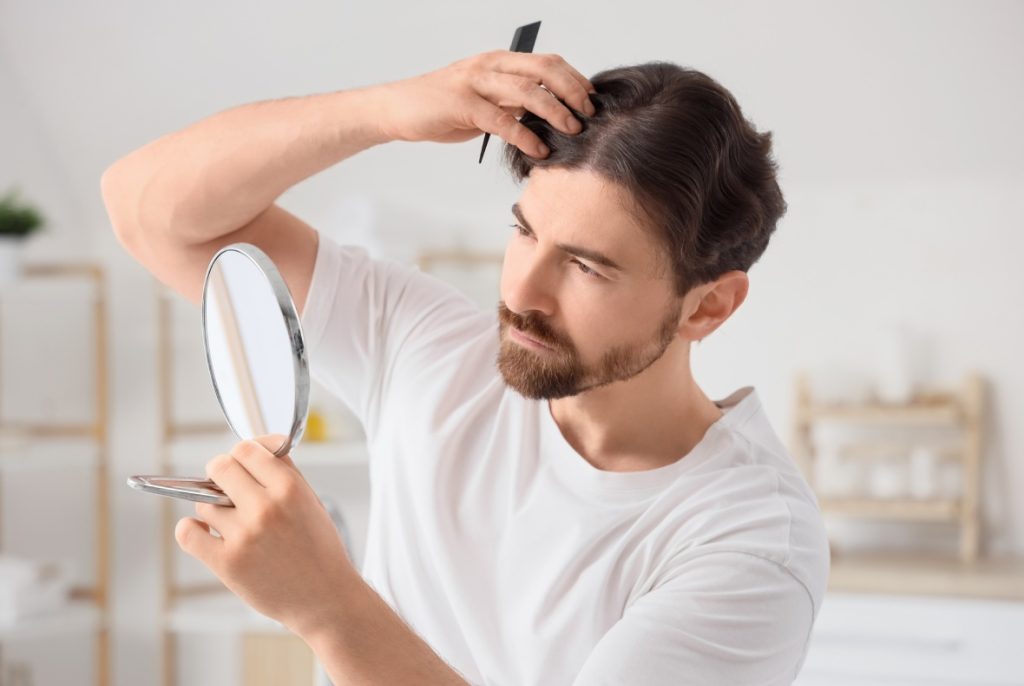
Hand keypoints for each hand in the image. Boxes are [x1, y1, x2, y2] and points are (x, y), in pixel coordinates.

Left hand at [174, 435, 353, 637]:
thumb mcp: (312, 501)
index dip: (243, 454)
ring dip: (214, 508)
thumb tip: (257, 447)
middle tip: (229, 488)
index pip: (246, 449)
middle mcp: (265, 508)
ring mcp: (244, 535)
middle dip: (222, 475)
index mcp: (290, 488)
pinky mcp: (227, 563)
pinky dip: (191, 530)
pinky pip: (187, 532)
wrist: (326, 598)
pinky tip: (207, 533)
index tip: (245, 464)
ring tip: (234, 523)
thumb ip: (284, 472)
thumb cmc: (320, 550)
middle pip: (219, 466)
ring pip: (204, 501)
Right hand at [374, 50, 597, 158]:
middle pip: (545, 70)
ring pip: (528, 91)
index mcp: (499, 61)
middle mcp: (491, 65)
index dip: (574, 79)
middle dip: (572, 92)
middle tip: (589, 115)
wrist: (399, 108)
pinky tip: (538, 149)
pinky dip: (525, 135)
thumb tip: (547, 114)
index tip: (592, 101)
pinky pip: (502, 119)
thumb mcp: (485, 99)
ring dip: (555, 112)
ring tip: (572, 130)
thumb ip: (512, 101)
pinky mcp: (462, 104)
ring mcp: (476, 82)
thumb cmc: (443, 106)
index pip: (548, 62)